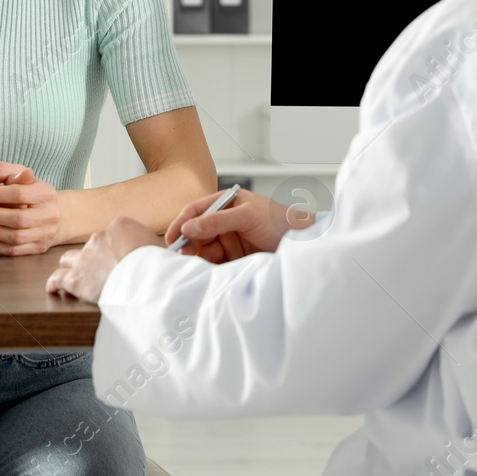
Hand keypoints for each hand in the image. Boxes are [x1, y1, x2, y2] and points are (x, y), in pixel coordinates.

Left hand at [0, 162, 63, 255]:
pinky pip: (13, 250)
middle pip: (17, 218)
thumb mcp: (19, 176)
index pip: (19, 194)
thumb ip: (4, 171)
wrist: (48, 215)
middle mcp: (51, 215)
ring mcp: (46, 234)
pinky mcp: (38, 248)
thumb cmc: (28, 191)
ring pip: (14, 237)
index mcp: (47, 193)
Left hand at [46, 217, 160, 301]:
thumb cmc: (156, 266)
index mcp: (121, 226)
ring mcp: (85, 257)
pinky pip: (57, 279)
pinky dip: (54, 283)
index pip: (114, 233)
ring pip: (69, 259)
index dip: (117, 247)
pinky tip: (53, 288)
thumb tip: (158, 255)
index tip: (121, 256)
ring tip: (73, 274)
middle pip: (92, 245)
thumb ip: (151, 248)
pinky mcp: (75, 278)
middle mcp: (99, 237)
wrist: (144, 280)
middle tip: (101, 269)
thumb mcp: (160, 248)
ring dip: (71, 266)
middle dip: (95, 257)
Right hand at [165, 188, 306, 262]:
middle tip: (182, 257)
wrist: (305, 245)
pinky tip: (207, 272)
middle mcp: (225, 220)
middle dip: (188, 243)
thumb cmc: (282, 222)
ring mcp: (230, 240)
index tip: (171, 238)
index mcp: (227, 203)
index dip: (181, 222)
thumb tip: (189, 226)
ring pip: (204, 249)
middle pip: (197, 232)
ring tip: (195, 267)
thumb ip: (218, 220)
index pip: (196, 210)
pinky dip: (209, 268)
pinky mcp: (235, 258)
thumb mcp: (248, 216)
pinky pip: (215, 263)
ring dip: (198, 257)